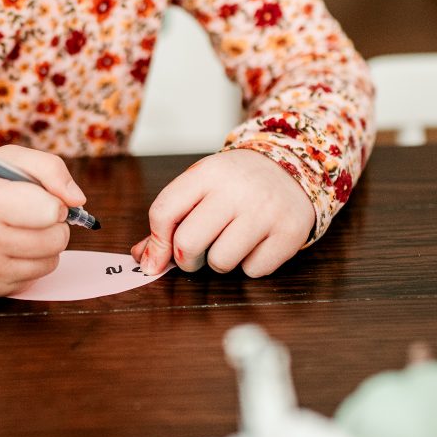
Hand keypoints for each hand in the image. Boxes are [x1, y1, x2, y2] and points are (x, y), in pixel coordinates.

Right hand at [0, 145, 85, 296]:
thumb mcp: (10, 160)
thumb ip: (50, 169)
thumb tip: (78, 200)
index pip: (49, 211)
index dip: (54, 202)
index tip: (42, 198)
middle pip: (56, 239)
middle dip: (54, 224)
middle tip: (33, 214)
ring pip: (52, 260)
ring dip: (47, 243)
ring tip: (22, 229)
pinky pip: (39, 275)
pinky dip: (35, 261)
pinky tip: (14, 247)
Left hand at [130, 149, 315, 277]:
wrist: (294, 166)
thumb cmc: (238, 183)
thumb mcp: (202, 187)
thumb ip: (170, 219)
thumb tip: (142, 258)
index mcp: (208, 173)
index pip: (163, 212)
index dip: (156, 243)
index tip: (157, 258)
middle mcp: (236, 190)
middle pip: (188, 243)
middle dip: (186, 259)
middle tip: (196, 254)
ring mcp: (265, 211)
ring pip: (221, 262)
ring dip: (220, 262)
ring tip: (231, 243)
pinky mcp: (290, 232)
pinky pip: (254, 270)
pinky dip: (251, 265)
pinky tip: (257, 244)